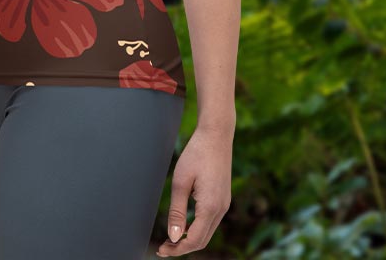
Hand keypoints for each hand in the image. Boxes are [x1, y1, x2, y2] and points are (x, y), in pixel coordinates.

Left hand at [156, 125, 231, 255]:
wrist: (216, 137)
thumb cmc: (196, 155)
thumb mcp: (180, 182)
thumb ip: (177, 211)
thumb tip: (173, 236)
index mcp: (211, 207)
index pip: (195, 239)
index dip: (177, 248)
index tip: (161, 250)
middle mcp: (222, 209)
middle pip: (202, 240)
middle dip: (182, 247)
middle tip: (162, 249)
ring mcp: (224, 205)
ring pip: (207, 233)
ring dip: (189, 239)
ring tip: (169, 240)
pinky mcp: (222, 200)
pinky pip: (210, 222)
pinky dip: (196, 230)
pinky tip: (182, 227)